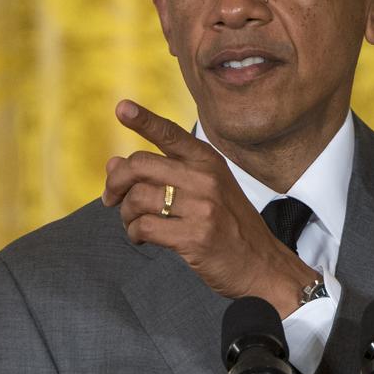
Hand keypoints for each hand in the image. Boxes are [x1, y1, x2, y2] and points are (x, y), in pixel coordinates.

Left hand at [101, 100, 317, 314]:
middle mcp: (205, 178)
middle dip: (116, 183)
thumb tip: (113, 163)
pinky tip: (141, 238)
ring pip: (137, 198)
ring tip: (133, 224)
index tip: (122, 108)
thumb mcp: (208, 190)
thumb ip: (165, 174)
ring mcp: (201, 207)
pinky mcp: (194, 237)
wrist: (262, 265)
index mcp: (208, 162)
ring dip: (125, 214)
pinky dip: (134, 233)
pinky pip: (144, 227)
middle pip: (140, 165)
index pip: (170, 133)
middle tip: (111, 199)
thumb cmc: (230, 227)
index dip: (143, 120)